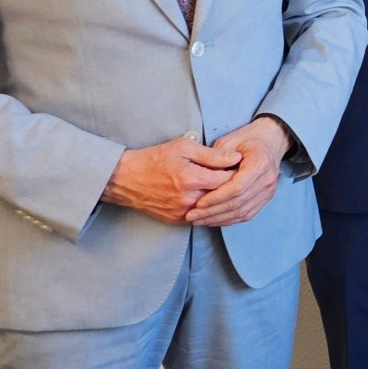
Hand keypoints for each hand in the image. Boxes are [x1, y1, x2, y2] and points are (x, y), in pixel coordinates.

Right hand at [101, 134, 240, 223]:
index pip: (229, 179)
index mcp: (192, 179)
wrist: (125, 179)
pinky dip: (209, 207)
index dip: (238, 172)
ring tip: (225, 185)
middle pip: (224, 196)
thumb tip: (236, 158)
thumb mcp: (183, 148)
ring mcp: (183, 213)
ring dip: (222, 198)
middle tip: (237, 175)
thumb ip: (212, 154)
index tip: (241, 166)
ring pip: (214, 208)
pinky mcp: (177, 221)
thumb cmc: (154, 159)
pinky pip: (202, 216)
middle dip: (233, 186)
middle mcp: (189, 200)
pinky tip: (210, 195)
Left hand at [184, 117, 291, 226]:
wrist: (270, 140)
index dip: (216, 198)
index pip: (237, 188)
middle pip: (238, 203)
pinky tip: (212, 220)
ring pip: (242, 212)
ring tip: (198, 221)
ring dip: (218, 219)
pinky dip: (228, 220)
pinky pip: (246, 214)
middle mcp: (267, 180)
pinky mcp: (265, 198)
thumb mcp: (229, 141)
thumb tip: (204, 179)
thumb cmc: (248, 138)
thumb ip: (216, 159)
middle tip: (192, 216)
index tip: (198, 203)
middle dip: (213, 212)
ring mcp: (268, 191)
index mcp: (260, 163)